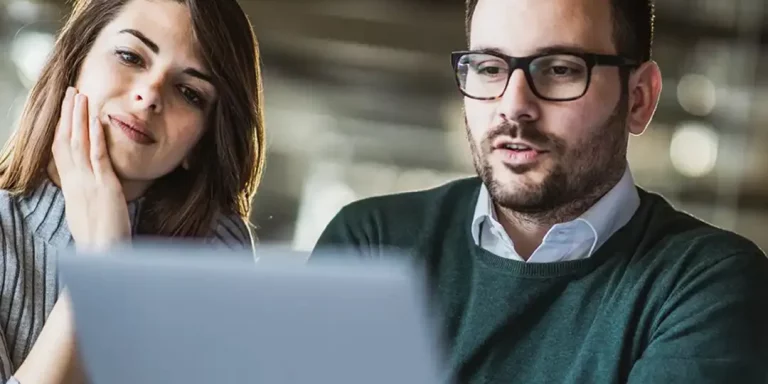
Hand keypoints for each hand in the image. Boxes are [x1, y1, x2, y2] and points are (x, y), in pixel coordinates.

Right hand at [51, 87, 130, 250]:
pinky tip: (96, 119)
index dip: (62, 128)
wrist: (102, 256)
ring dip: (79, 117)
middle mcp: (76, 182)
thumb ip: (88, 196)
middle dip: (68, 114)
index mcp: (71, 187)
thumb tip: (90, 189)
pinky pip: (97, 156)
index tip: (65, 111)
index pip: (62, 151)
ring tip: (80, 95)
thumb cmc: (99, 240)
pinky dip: (95, 136)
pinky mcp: (105, 187)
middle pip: (67, 140)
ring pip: (79, 143)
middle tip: (71, 92)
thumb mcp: (88, 213)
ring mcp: (88, 183)